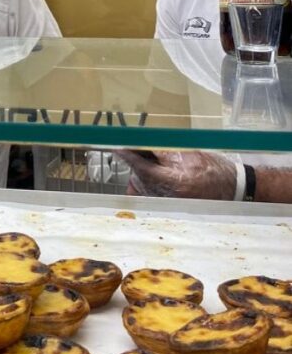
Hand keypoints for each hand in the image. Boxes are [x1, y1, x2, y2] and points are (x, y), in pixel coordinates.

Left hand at [117, 150, 236, 199]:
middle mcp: (170, 197)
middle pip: (139, 179)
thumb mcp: (189, 154)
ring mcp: (170, 205)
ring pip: (142, 189)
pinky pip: (151, 197)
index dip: (129, 157)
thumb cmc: (214, 168)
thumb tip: (140, 145)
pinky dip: (148, 185)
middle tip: (140, 151)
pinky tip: (158, 176)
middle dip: (137, 164)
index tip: (118, 147)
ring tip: (155, 164)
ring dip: (142, 175)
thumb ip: (162, 151)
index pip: (143, 168)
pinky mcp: (171, 208)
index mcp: (176, 181)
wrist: (234, 187)